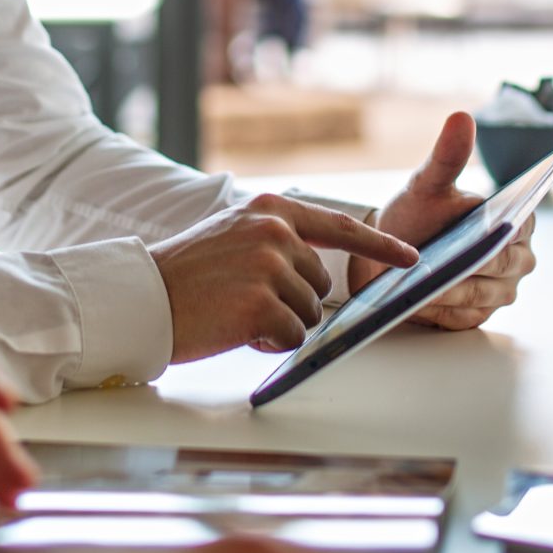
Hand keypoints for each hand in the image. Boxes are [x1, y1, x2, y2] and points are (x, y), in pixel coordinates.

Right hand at [152, 195, 417, 361]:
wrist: (141, 297)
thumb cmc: (185, 275)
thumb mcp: (233, 235)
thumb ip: (277, 241)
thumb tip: (319, 275)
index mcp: (270, 209)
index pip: (339, 227)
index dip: (379, 245)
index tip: (411, 258)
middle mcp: (275, 232)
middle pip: (320, 284)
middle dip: (293, 302)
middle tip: (244, 301)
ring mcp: (270, 267)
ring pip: (309, 314)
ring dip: (280, 324)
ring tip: (235, 313)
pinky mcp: (262, 305)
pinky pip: (293, 337)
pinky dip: (270, 343)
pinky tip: (236, 330)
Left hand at [360, 113, 540, 330]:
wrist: (392, 251)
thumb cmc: (418, 214)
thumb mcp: (428, 184)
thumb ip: (446, 156)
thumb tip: (461, 117)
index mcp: (517, 222)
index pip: (518, 227)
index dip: (501, 229)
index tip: (486, 230)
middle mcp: (517, 259)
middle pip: (500, 265)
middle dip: (471, 263)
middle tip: (445, 259)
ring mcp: (499, 292)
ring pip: (481, 294)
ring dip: (452, 289)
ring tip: (424, 282)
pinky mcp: (476, 317)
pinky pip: (462, 316)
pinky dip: (440, 309)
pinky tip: (419, 301)